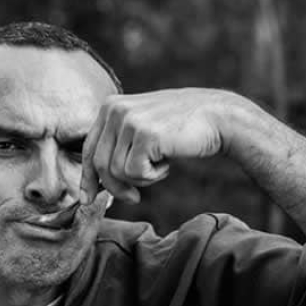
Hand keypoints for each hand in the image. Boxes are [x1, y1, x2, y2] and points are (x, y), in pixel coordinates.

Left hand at [80, 88, 236, 203]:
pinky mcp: (145, 135)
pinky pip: (134, 173)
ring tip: (160, 165)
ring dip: (140, 179)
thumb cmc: (181, 128)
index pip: (88, 149)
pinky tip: (167, 162)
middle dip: (114, 188)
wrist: (219, 118)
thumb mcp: (142, 129)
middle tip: (133, 198)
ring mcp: (129, 121)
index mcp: (110, 106)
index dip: (88, 178)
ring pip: (116, 172)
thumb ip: (118, 145)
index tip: (87, 199)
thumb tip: (94, 183)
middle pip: (98, 164)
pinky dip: (152, 176)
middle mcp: (115, 110)